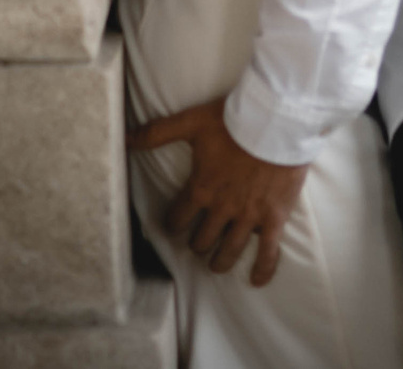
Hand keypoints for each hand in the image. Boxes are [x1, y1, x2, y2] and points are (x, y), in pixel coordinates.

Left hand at [129, 97, 310, 285]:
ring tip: (217, 264)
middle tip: (199, 243)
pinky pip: (267, 251)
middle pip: (202, 239)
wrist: (277, 121)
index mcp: (201, 187)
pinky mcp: (273, 217)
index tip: (175, 225)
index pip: (178, 218)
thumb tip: (125, 139)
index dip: (173, 224)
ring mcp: (248, 215)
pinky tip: (256, 281)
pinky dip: (262, 268)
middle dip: (197, 243)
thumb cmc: (235, 120)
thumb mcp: (192, 122)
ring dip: (220, 261)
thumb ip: (157, 133)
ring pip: (229, 250)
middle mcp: (222, 207)